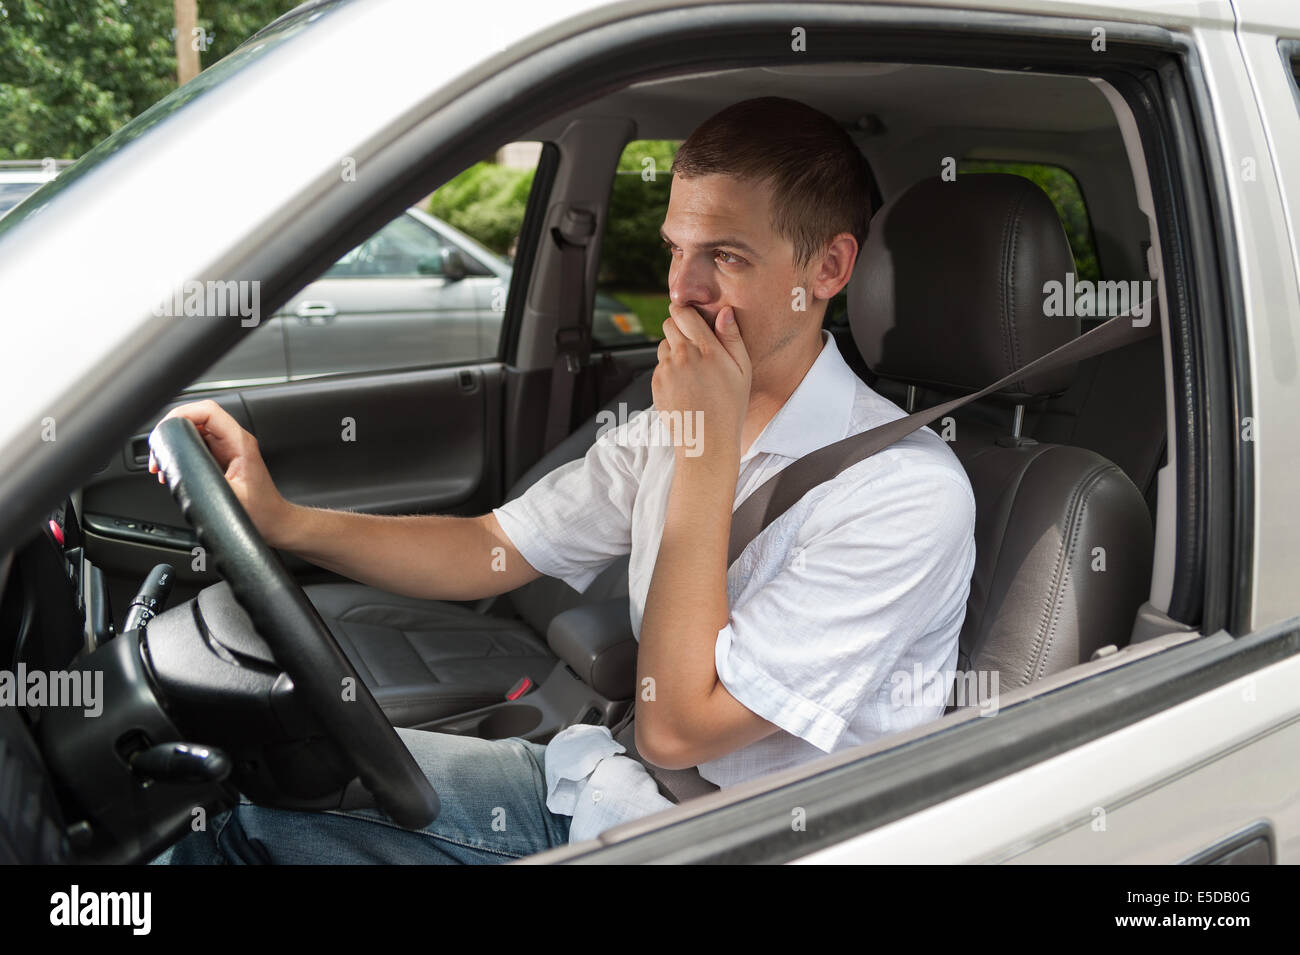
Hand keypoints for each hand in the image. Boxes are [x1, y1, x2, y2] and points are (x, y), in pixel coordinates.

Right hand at [148, 399, 295, 547]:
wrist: (274, 522)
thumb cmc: (261, 512)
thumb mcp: (229, 497)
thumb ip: (207, 481)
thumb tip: (181, 470)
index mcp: (240, 443)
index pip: (209, 411)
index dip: (182, 414)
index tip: (164, 432)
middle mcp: (234, 441)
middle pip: (197, 417)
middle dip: (172, 431)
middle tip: (158, 455)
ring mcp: (228, 448)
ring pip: (195, 430)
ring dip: (174, 442)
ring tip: (161, 463)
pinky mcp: (222, 458)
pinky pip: (197, 444)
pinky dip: (180, 452)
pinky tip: (172, 469)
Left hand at [653, 304, 750, 457]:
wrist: (706, 440)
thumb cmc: (730, 406)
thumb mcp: (742, 370)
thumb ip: (732, 337)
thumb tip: (724, 311)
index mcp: (705, 349)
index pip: (682, 313)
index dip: (685, 311)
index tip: (691, 316)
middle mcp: (682, 356)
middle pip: (668, 323)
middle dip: (678, 328)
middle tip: (694, 344)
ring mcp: (666, 370)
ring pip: (663, 345)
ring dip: (674, 350)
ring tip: (692, 370)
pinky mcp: (656, 383)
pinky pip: (659, 366)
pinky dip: (669, 370)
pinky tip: (685, 385)